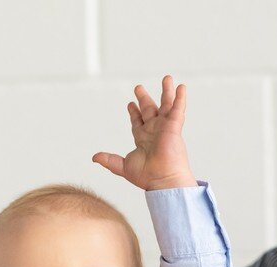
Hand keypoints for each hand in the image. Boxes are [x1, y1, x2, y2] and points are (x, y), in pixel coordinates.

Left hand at [93, 75, 197, 190]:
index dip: (133, 113)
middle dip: (144, 98)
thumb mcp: (123, 166)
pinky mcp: (174, 126)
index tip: (130, 104)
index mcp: (143, 139)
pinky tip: (181, 87)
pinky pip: (178, 109)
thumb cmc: (146, 176)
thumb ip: (109, 160)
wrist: (162, 179)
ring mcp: (165, 127)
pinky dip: (180, 98)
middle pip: (149, 110)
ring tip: (167, 78)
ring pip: (166, 105)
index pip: (137, 122)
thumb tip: (94, 157)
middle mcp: (154, 131)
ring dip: (166, 92)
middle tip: (138, 87)